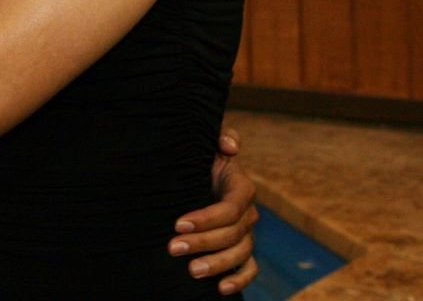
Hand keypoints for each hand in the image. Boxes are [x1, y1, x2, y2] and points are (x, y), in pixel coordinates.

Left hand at [169, 128, 259, 294]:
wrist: (193, 176)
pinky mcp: (241, 250)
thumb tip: (229, 145)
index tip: (178, 224)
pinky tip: (221, 288)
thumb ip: (220, 137)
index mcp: (240, 187)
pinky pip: (249, 268)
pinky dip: (239, 280)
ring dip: (216, 264)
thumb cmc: (197, 158)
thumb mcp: (205, 143)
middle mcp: (247, 213)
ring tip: (191, 270)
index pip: (230, 208)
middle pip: (232, 234)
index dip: (207, 219)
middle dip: (202, 243)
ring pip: (240, 253)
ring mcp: (245, 233)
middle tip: (173, 248)